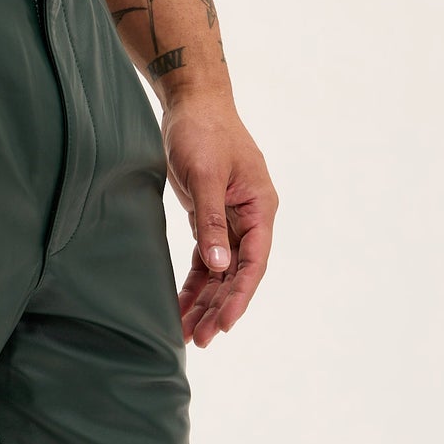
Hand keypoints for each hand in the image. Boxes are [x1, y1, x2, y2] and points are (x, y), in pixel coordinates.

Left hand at [162, 92, 277, 347]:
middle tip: (201, 340)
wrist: (192, 103)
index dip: (240, 295)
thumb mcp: (206, 175)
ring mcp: (231, 222)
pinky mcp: (210, 221)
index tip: (225, 323)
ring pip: (220, 273)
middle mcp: (251, 219)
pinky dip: (194, 285)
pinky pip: (204, 262)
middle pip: (237, 274)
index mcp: (261, 208)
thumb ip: (211, 221)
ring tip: (188, 335)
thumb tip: (218, 265)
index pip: (254, 262)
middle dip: (219, 308)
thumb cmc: (203, 131)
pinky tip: (182, 309)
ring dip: (205, 303)